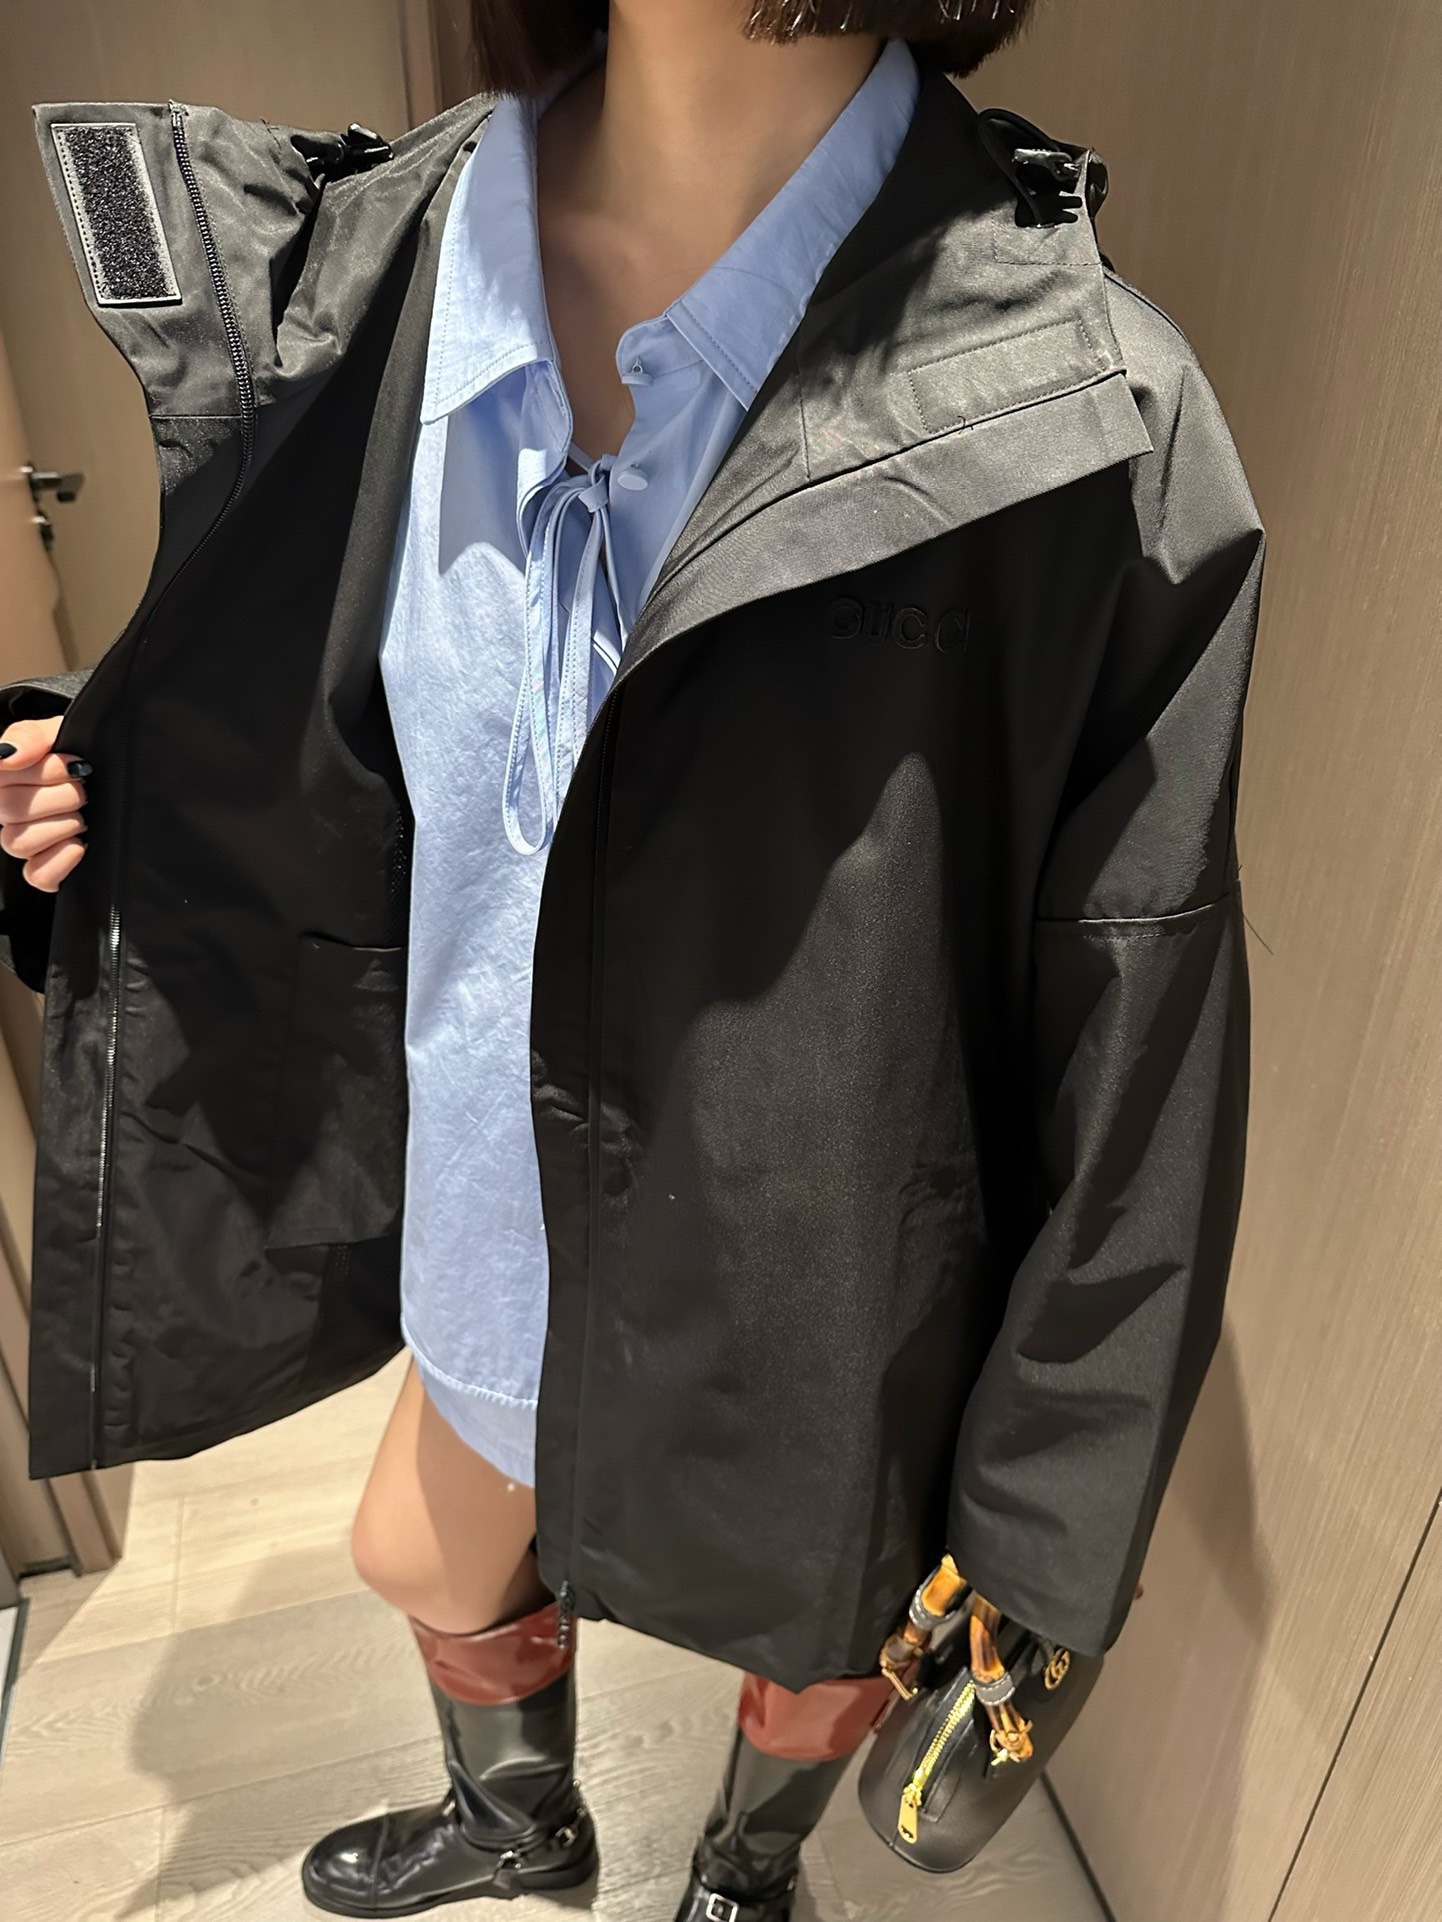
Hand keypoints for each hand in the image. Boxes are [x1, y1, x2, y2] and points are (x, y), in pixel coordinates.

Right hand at [0, 715, 89, 892]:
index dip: (43, 771)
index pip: (1, 780)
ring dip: (61, 825)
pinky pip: (36, 876)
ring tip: (84, 816)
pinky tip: (79, 845)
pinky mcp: (48, 869)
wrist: (124, 779)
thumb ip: (30, 736)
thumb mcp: (63, 733)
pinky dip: (59, 861)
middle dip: (61, 796)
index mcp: (10, 777)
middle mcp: (13, 811)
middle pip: (10, 811)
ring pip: (18, 843)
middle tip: (85, 790)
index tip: (74, 765)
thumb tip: (6, 754)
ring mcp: (30, 841)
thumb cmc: (88, 756)